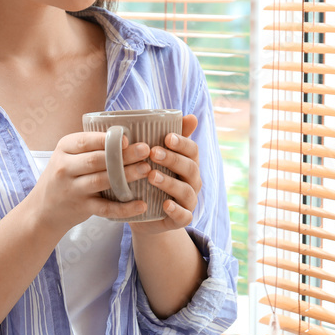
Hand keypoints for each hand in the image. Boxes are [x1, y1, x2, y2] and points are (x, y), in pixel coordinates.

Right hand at [28, 131, 151, 233]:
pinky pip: (105, 208)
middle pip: (97, 160)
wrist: (43, 209)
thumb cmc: (64, 176)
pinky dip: (124, 208)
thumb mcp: (68, 156)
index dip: (107, 140)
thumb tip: (128, 135)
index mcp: (64, 149)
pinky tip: (141, 204)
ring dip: (126, 176)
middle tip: (146, 150)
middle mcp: (65, 168)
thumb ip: (91, 146)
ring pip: (102, 181)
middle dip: (123, 155)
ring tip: (146, 169)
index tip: (128, 138)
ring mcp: (72, 190)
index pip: (85, 141)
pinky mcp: (81, 208)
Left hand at [129, 114, 200, 235]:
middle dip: (172, 159)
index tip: (166, 137)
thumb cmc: (150, 177)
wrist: (143, 213)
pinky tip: (165, 205)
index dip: (182, 143)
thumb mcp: (154, 157)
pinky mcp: (180, 219)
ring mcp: (188, 201)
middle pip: (190, 168)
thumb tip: (189, 115)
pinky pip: (184, 217)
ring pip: (186, 191)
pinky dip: (176, 210)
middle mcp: (192, 181)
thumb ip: (165, 137)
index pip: (192, 150)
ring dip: (170, 183)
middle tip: (153, 152)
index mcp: (187, 163)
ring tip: (152, 176)